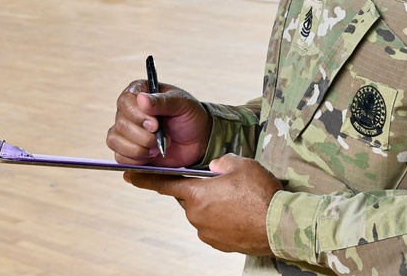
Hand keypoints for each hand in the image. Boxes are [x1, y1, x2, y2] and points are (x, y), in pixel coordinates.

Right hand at [106, 80, 211, 166]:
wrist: (198, 139)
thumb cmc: (190, 116)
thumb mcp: (182, 104)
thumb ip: (162, 102)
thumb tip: (141, 99)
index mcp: (139, 92)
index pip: (125, 102)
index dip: (137, 116)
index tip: (155, 125)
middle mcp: (128, 110)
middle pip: (121, 124)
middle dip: (143, 136)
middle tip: (163, 137)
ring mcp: (126, 131)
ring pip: (115, 141)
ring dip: (139, 149)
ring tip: (158, 147)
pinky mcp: (127, 150)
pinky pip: (120, 157)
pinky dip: (136, 160)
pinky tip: (152, 155)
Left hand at [125, 154, 281, 255]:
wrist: (279, 226)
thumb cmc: (260, 193)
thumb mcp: (242, 165)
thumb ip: (221, 162)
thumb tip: (214, 168)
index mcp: (196, 193)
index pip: (164, 184)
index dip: (144, 179)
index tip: (127, 175)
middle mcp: (195, 215)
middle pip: (190, 196)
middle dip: (203, 189)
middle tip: (227, 185)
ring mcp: (205, 232)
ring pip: (203, 211)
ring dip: (215, 205)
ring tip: (240, 201)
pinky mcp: (217, 243)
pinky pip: (213, 225)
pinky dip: (223, 219)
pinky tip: (241, 214)